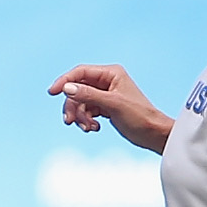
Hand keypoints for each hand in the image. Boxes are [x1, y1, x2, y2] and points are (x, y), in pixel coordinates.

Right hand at [48, 64, 172, 153]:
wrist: (154, 134)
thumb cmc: (140, 117)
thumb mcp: (112, 105)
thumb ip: (89, 95)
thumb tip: (67, 88)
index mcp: (111, 73)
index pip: (80, 72)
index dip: (64, 81)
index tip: (52, 93)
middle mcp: (107, 81)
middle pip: (77, 89)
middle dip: (72, 105)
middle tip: (70, 121)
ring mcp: (105, 94)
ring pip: (80, 102)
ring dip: (80, 116)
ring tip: (88, 128)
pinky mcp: (105, 106)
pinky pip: (87, 111)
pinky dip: (86, 120)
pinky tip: (94, 128)